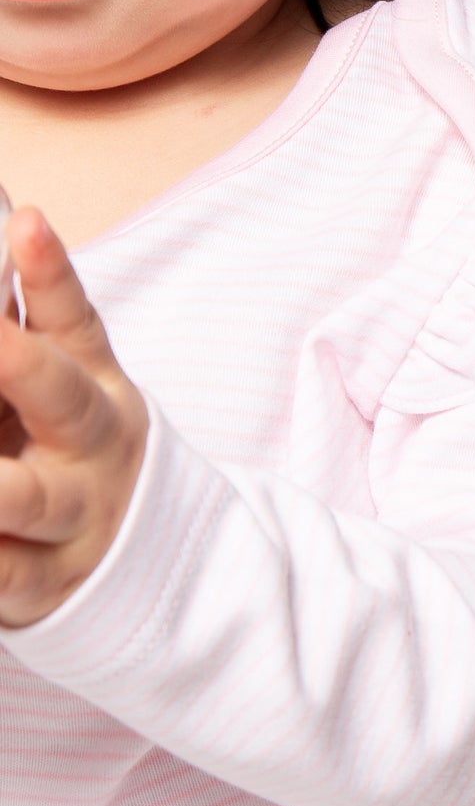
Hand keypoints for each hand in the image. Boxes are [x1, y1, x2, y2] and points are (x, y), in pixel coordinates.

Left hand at [0, 209, 147, 627]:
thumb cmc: (62, 450)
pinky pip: (1, 578)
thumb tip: (10, 223)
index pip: (76, 319)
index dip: (50, 273)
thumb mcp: (60, 385)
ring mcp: (71, 517)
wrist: (131, 556)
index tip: (24, 222)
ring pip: (28, 500)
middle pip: (64, 399)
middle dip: (20, 366)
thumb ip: (28, 321)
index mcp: (96, 386)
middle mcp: (91, 448)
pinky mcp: (37, 584)